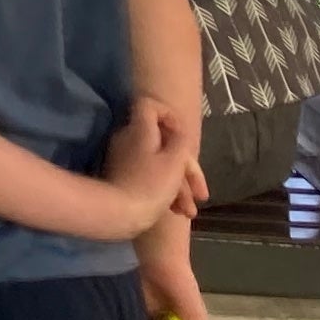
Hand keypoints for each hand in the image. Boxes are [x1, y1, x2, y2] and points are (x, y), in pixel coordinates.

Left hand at [100, 99, 198, 240]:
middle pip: (163, 144)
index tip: (183, 137)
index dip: (169, 115)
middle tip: (200, 194)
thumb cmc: (151, 185)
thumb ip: (180, 139)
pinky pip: (149, 177)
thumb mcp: (175, 161)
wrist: (119, 215)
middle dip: (186, 169)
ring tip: (189, 212)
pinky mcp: (123, 178)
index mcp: (139, 130)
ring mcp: (124, 160)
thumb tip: (177, 129)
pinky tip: (177, 211)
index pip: (149, 105)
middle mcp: (129, 140)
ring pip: (159, 165)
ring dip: (179, 186)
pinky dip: (165, 191)